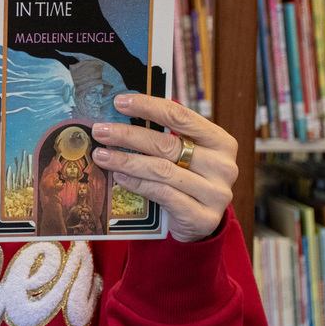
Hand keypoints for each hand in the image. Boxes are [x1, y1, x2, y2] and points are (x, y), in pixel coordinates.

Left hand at [90, 94, 237, 242]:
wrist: (199, 223)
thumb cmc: (186, 178)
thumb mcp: (184, 153)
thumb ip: (165, 134)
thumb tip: (125, 110)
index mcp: (221, 141)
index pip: (180, 116)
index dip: (148, 106)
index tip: (119, 102)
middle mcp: (224, 166)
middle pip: (167, 144)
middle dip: (128, 135)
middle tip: (101, 130)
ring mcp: (216, 194)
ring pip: (161, 170)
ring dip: (126, 161)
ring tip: (101, 155)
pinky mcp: (203, 217)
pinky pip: (162, 194)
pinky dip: (136, 183)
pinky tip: (118, 177)